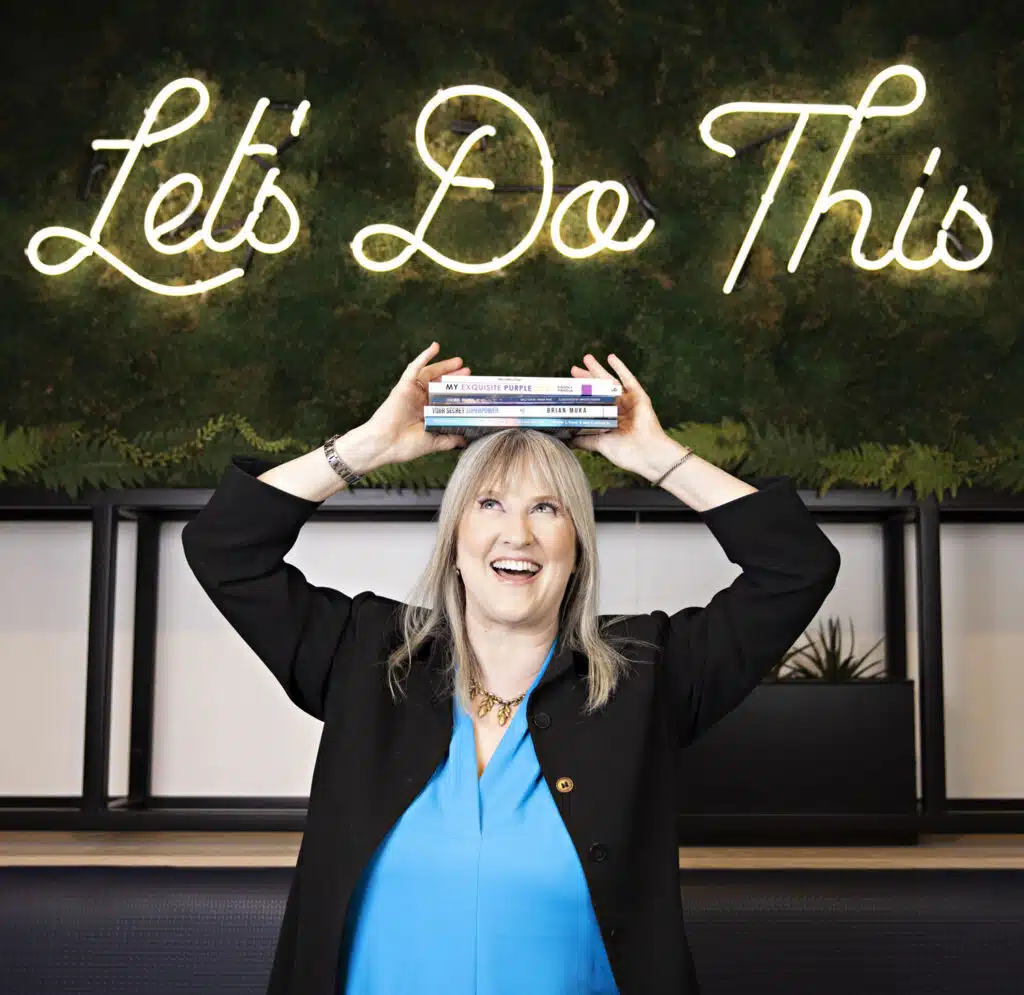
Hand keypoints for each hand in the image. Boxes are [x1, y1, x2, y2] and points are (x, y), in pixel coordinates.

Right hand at [363, 342, 469, 465]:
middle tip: (469, 372)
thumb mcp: (434, 442)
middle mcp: (419, 401)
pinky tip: (435, 347)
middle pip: (440, 384)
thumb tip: (465, 440)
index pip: (445, 398)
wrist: (386, 444)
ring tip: (459, 362)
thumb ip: (449, 439)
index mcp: (426, 413)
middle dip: (454, 377)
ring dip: (444, 366)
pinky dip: (424, 357)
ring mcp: (412, 392)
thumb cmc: (407, 446)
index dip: (457, 392)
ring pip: (430, 374)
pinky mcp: (404, 386)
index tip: (471, 389)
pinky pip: (415, 368)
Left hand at [568, 353, 670, 477]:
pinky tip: (611, 358)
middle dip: (586, 379)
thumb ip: (584, 440)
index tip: (568, 387)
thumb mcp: (600, 444)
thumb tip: (567, 440)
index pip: (592, 402)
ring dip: (599, 369)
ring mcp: (629, 402)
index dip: (581, 394)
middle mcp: (619, 408)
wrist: (646, 454)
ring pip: (610, 382)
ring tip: (587, 358)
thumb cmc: (625, 452)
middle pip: (599, 390)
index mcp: (610, 419)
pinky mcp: (639, 397)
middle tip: (573, 369)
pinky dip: (621, 368)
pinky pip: (629, 380)